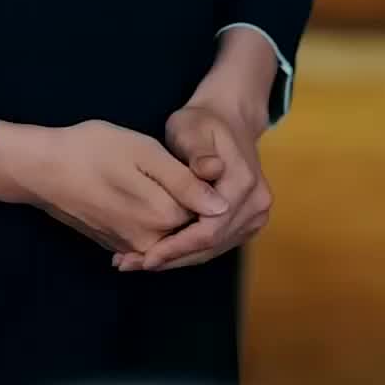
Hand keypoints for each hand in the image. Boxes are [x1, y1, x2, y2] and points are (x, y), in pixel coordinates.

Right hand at [0, 118, 229, 255]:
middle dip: (199, 205)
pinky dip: (159, 223)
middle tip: (180, 168)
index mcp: (163, 215)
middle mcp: (151, 241)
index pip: (208, 212)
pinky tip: (149, 195)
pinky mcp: (117, 246)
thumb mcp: (144, 152)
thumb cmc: (92, 150)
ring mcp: (132, 247)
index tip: (202, 162)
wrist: (42, 170)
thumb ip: (184, 181)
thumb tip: (223, 205)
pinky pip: (151, 240)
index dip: (211, 187)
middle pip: (192, 228)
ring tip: (165, 178)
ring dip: (180, 215)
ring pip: (172, 234)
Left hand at [113, 103, 271, 272]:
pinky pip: (215, 243)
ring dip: (175, 259)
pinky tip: (156, 252)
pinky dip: (186, 251)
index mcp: (244, 183)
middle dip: (170, 258)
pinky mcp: (246, 222)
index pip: (209, 229)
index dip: (176, 247)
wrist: (227, 120)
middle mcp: (256, 204)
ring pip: (212, 249)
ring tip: (134, 261)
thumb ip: (198, 151)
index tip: (144, 257)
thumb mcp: (190, 129)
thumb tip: (210, 171)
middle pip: (211, 245)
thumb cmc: (201, 123)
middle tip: (128, 264)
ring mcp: (255, 215)